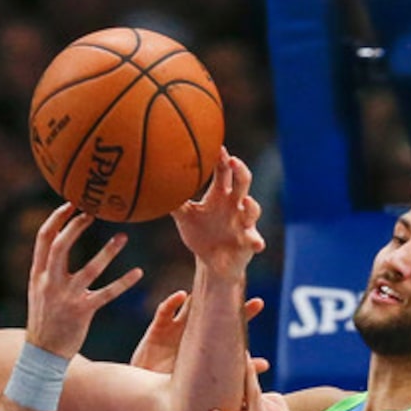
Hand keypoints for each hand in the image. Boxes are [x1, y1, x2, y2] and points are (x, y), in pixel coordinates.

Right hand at [25, 204, 141, 360]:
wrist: (42, 353)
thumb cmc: (44, 319)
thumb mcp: (38, 290)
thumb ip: (47, 268)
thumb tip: (58, 242)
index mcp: (38, 274)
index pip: (44, 238)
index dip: (57, 218)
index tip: (71, 202)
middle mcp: (50, 283)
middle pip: (61, 246)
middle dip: (76, 225)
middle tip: (93, 211)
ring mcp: (66, 298)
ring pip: (89, 269)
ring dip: (108, 251)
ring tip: (123, 236)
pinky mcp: (82, 312)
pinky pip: (107, 294)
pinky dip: (123, 283)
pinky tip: (138, 273)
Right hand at [132, 290, 266, 379]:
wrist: (149, 399)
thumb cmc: (177, 391)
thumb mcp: (206, 384)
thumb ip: (233, 376)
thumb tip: (266, 365)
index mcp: (204, 345)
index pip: (226, 326)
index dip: (241, 315)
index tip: (259, 303)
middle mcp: (191, 334)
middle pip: (210, 312)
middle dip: (226, 302)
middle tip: (244, 293)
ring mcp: (173, 331)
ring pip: (188, 308)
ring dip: (198, 296)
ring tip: (211, 284)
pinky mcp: (155, 333)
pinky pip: (163, 313)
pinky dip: (171, 303)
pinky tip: (182, 295)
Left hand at [173, 149, 263, 278]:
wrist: (212, 263)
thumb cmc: (201, 235)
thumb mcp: (185, 218)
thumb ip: (174, 202)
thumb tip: (152, 186)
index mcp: (221, 195)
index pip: (224, 171)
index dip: (222, 158)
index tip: (217, 147)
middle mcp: (236, 205)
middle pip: (243, 182)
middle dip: (240, 171)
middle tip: (232, 161)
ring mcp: (245, 223)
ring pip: (253, 210)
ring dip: (251, 206)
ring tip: (247, 201)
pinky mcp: (248, 242)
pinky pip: (255, 240)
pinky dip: (257, 242)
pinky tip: (258, 245)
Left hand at [206, 363, 316, 410]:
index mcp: (274, 400)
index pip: (247, 382)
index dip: (228, 370)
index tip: (213, 354)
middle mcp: (271, 405)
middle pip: (246, 379)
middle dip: (233, 360)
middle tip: (213, 343)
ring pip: (242, 396)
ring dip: (225, 384)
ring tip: (204, 368)